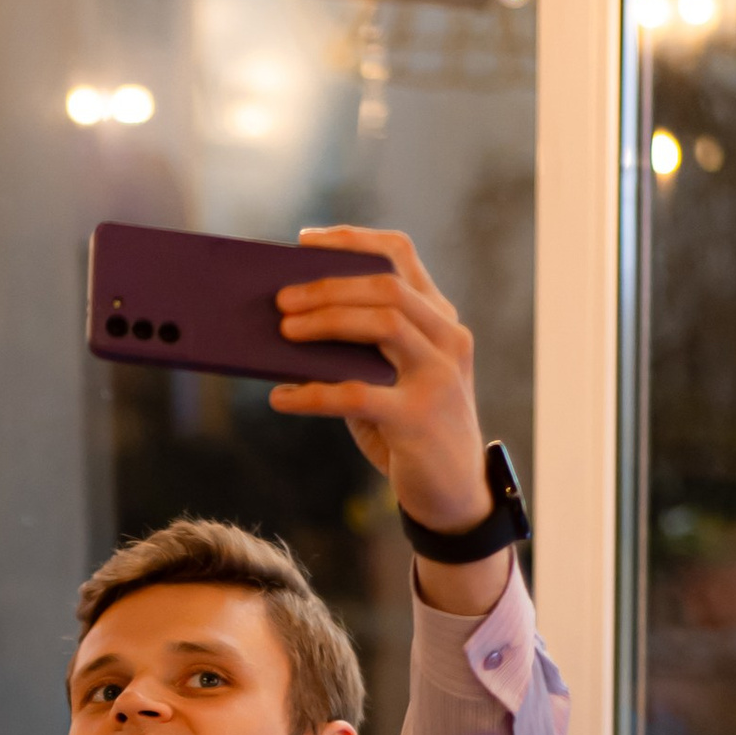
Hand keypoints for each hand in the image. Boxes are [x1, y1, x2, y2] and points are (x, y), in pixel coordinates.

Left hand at [267, 226, 491, 538]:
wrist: (455, 495)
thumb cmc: (410, 429)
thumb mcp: (392, 378)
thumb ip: (359, 348)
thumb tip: (291, 325)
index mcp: (439, 318)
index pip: (400, 255)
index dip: (352, 239)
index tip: (305, 240)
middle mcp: (448, 338)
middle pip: (385, 287)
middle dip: (327, 287)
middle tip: (281, 299)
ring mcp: (439, 376)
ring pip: (382, 324)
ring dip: (325, 322)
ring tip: (283, 331)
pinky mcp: (421, 418)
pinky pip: (358, 394)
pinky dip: (312, 393)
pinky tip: (281, 397)